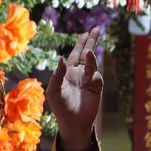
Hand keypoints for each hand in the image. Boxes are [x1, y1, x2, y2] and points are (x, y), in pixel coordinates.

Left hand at [46, 27, 103, 148]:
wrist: (73, 122)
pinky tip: (89, 81)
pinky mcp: (97, 88)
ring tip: (89, 52)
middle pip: (87, 53)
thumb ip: (57, 74)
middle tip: (97, 28)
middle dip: (92, 41)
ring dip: (91, 57)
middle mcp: (80, 73)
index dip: (81, 43)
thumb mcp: (54, 90)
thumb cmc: (60, 107)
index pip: (75, 54)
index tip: (86, 33)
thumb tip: (63, 59)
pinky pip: (97, 77)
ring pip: (92, 64)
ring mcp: (89, 80)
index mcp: (68, 72)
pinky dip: (94, 75)